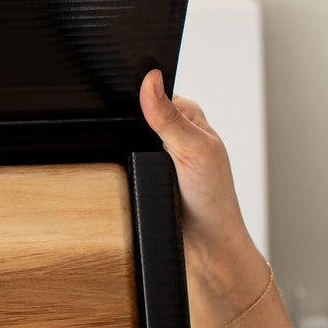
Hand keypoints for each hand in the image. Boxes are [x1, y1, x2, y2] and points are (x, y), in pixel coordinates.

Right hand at [139, 68, 265, 324]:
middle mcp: (170, 133)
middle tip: (128, 135)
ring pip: (121, 138)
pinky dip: (114, 165)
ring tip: (128, 158)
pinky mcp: (138, 176)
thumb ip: (170, 117)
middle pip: (133, 113)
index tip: (122, 92)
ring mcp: (153, 156)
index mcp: (188, 117)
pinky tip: (118, 171)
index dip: (138, 89)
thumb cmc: (214, 200)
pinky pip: (116, 162)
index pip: (154, 89)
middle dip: (124, 120)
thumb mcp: (194, 150)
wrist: (204, 249)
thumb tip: (150, 79)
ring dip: (117, 145)